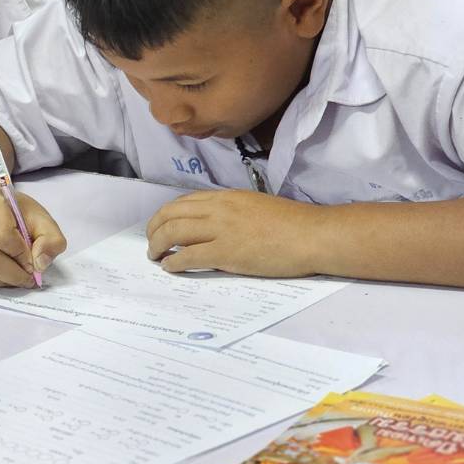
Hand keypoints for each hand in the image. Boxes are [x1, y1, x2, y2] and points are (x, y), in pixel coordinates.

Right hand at [0, 188, 66, 287]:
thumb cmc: (21, 216)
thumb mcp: (43, 221)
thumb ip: (51, 240)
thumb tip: (39, 264)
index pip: (2, 236)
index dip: (21, 255)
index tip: (33, 262)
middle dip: (13, 274)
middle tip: (28, 279)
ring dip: (4, 281)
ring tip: (18, 276)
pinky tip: (4, 276)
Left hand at [146, 191, 328, 276]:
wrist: (312, 235)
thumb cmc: (292, 223)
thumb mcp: (255, 205)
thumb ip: (232, 211)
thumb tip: (216, 223)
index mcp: (226, 197)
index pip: (184, 202)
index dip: (166, 214)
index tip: (161, 225)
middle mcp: (218, 209)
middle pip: (171, 214)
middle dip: (154, 228)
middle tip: (151, 242)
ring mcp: (220, 230)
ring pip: (173, 232)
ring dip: (157, 244)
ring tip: (155, 255)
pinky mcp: (226, 253)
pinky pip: (188, 256)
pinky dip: (173, 262)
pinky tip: (170, 266)